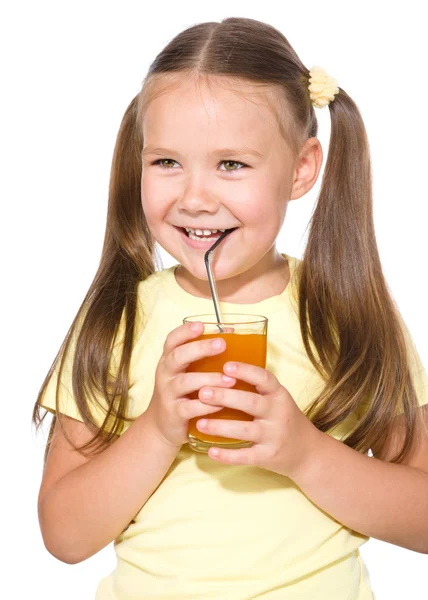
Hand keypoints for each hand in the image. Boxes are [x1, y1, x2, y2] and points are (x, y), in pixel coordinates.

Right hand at [144, 321, 237, 448]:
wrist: (161, 427)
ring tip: (230, 379)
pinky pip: (190, 408)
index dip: (185, 331)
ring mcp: (167, 394)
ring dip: (209, 379)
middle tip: (222, 344)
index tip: (201, 325)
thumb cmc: (180, 393)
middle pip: (177, 357)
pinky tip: (222, 404)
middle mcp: (165, 374)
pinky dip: (207, 406)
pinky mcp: (174, 414)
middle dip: (199, 349)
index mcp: (168, 360)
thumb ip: (202, 355)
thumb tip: (231, 333)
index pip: (172, 341)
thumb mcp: (185, 372)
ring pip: (185, 383)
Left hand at [197, 361, 321, 479]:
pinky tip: (211, 451)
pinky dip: (227, 455)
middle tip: (202, 392)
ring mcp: (274, 436)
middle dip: (225, 397)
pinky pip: (246, 456)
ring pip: (245, 430)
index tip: (226, 366)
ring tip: (199, 423)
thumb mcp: (277, 399)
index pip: (264, 378)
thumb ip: (256, 387)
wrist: (308, 453)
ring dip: (220, 426)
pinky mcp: (268, 456)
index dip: (245, 371)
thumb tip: (220, 369)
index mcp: (279, 395)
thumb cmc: (284, 419)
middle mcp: (278, 413)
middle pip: (251, 402)